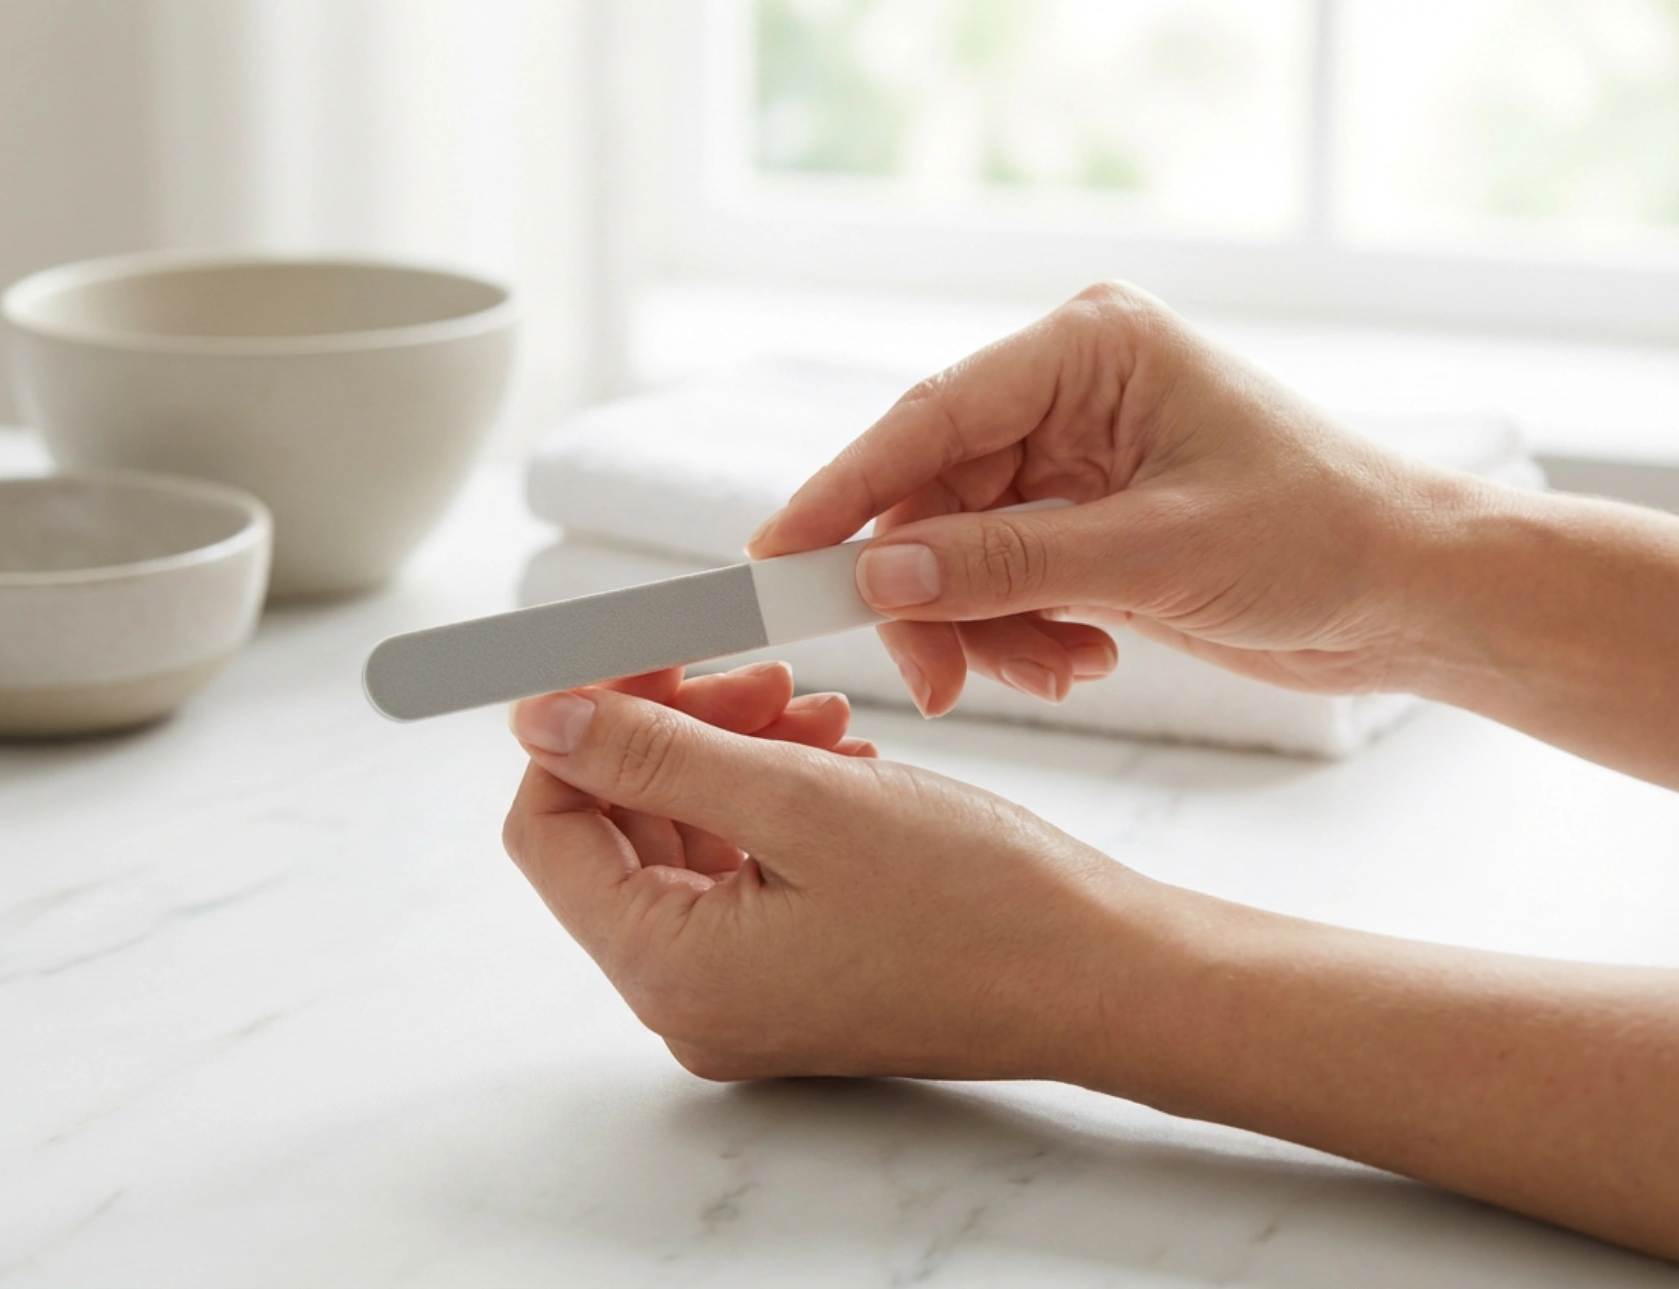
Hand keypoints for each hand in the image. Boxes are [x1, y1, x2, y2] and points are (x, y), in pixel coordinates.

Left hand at [501, 664, 1149, 1080]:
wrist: (1104, 976)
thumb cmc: (977, 903)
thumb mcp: (799, 800)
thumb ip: (655, 754)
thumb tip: (535, 715)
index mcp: (670, 971)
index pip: (547, 829)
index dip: (580, 727)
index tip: (639, 652)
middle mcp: (688, 999)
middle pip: (615, 831)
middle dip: (671, 731)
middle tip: (754, 672)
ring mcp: (741, 994)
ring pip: (682, 839)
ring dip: (729, 753)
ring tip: (812, 707)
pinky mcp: (791, 975)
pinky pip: (741, 869)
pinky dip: (771, 797)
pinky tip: (835, 752)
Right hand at [747, 281, 1474, 714]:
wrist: (1415, 594)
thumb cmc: (1321, 539)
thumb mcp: (1155, 555)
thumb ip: (1005, 565)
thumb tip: (879, 577)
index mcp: (1090, 348)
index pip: (931, 416)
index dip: (847, 489)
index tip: (778, 555)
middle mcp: (1071, 390)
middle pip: (932, 494)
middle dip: (929, 594)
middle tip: (932, 678)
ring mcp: (1074, 456)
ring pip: (958, 548)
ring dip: (984, 626)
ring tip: (1053, 672)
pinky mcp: (1085, 519)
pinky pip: (1001, 579)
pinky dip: (1020, 633)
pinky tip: (1079, 662)